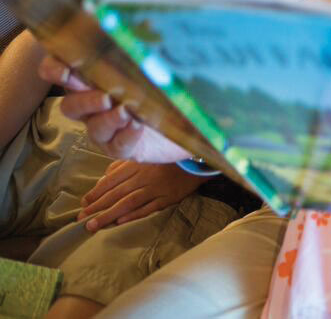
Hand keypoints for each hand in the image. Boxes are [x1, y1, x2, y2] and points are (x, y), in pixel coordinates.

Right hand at [40, 54, 189, 162]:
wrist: (189, 117)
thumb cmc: (164, 81)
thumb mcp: (156, 56)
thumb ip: (144, 39)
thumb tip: (147, 17)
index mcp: (93, 78)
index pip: (60, 71)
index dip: (55, 70)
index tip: (65, 68)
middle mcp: (92, 104)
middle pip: (70, 105)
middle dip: (83, 99)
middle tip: (104, 95)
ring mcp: (105, 128)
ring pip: (92, 126)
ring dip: (107, 118)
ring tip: (125, 110)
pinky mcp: (123, 146)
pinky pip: (116, 145)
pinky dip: (126, 135)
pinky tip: (137, 125)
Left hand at [78, 160, 207, 230]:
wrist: (195, 162)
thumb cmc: (164, 160)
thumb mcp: (142, 158)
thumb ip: (122, 167)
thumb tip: (102, 180)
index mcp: (136, 165)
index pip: (111, 181)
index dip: (95, 193)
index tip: (83, 204)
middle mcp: (143, 177)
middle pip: (116, 193)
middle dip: (97, 207)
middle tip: (82, 219)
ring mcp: (156, 189)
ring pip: (128, 203)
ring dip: (109, 215)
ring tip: (94, 225)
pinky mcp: (167, 199)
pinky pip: (148, 208)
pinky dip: (133, 215)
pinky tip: (120, 221)